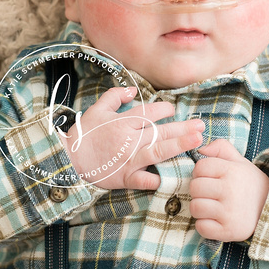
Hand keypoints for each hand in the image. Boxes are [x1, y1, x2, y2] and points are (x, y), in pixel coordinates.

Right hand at [63, 87, 203, 191]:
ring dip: (179, 145)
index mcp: (122, 122)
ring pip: (158, 151)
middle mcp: (128, 140)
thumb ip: (116, 96)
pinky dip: (157, 178)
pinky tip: (172, 176)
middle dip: (182, 128)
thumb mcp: (97, 109)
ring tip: (196, 141)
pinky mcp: (125, 178)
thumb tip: (134, 90)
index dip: (164, 110)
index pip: (149, 113)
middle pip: (160, 131)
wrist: (67, 160)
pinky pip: (145, 179)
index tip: (173, 110)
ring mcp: (128, 160)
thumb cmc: (83, 134)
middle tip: (201, 126)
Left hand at [190, 139, 268, 241]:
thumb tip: (201, 149)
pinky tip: (215, 220)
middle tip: (211, 194)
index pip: (200, 167)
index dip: (201, 172)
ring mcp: (229, 212)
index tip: (211, 178)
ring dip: (200, 208)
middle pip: (194, 187)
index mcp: (232, 171)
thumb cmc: (249, 184)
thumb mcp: (240, 161)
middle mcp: (230, 190)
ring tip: (212, 207)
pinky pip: (201, 227)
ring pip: (195, 207)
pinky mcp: (228, 231)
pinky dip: (205, 225)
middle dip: (199, 190)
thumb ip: (220, 148)